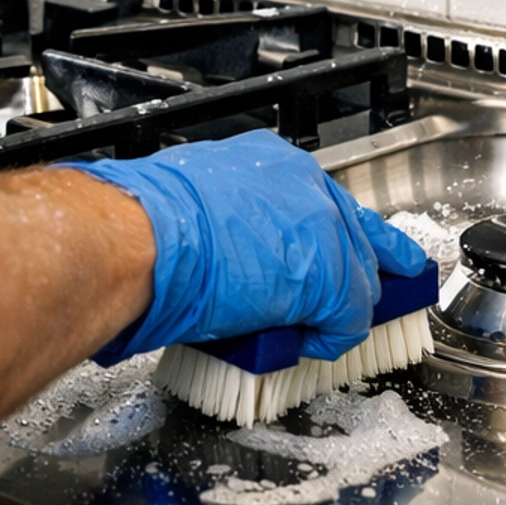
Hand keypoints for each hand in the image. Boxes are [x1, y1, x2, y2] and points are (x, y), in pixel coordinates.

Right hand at [71, 128, 426, 363]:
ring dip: (335, 309)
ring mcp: (325, 229)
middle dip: (352, 271)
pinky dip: (330, 338)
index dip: (336, 232)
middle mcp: (305, 186)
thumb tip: (235, 252)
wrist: (146, 239)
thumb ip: (235, 221)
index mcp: (271, 162)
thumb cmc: (152, 222)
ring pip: (359, 278)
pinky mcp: (332, 277)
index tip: (353, 246)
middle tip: (343, 300)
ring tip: (306, 329)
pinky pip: (349, 319)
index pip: (323, 198)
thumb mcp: (200, 203)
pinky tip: (307, 342)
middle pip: (354, 235)